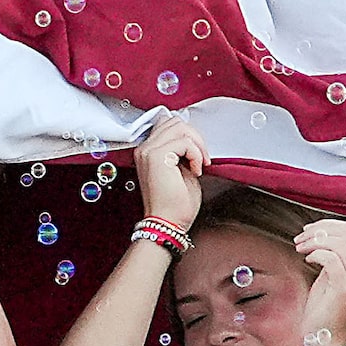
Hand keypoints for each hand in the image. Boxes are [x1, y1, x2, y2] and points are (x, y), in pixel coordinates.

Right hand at [130, 110, 206, 238]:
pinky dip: (196, 154)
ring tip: (199, 163)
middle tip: (201, 158)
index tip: (197, 154)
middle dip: (194, 137)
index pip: (168, 124)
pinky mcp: (156, 157)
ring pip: (180, 127)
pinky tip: (195, 170)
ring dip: (196, 145)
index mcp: (147, 151)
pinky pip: (184, 142)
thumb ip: (182, 153)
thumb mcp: (180, 171)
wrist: (167, 223)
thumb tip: (192, 140)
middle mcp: (144, 148)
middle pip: (174, 122)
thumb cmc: (174, 204)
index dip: (187, 135)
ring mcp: (148, 151)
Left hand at [294, 216, 345, 345]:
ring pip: (339, 242)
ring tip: (301, 248)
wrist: (327, 337)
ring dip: (314, 241)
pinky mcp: (345, 286)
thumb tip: (317, 236)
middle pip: (345, 232)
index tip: (307, 230)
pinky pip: (332, 259)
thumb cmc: (324, 308)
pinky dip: (317, 254)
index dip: (326, 224)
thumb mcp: (327, 275)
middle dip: (318, 230)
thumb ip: (328, 256)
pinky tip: (307, 260)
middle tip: (299, 239)